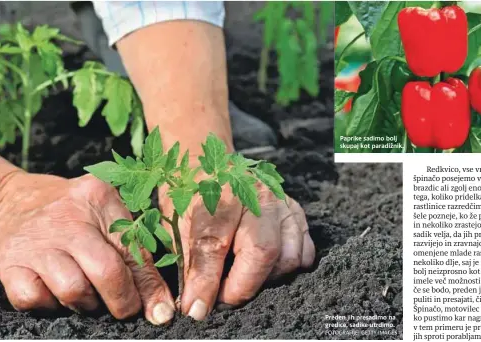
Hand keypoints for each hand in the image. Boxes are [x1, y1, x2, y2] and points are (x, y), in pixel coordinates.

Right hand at [0, 171, 174, 324]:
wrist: (12, 198)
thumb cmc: (71, 210)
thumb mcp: (107, 214)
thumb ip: (135, 252)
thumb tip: (159, 305)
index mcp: (100, 200)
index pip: (134, 250)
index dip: (149, 287)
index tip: (159, 312)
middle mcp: (68, 219)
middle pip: (106, 271)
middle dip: (122, 301)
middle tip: (125, 308)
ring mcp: (37, 242)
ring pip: (73, 290)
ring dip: (86, 304)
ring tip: (88, 294)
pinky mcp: (9, 263)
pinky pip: (34, 299)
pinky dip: (49, 304)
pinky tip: (56, 291)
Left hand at [159, 181, 314, 319]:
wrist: (211, 165)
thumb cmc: (190, 195)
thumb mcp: (176, 223)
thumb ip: (188, 262)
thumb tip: (195, 306)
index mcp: (218, 192)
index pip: (214, 244)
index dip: (206, 283)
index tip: (197, 309)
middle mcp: (255, 194)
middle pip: (263, 251)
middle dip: (242, 286)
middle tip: (222, 297)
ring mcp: (280, 202)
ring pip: (288, 256)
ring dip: (265, 279)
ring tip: (243, 277)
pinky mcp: (296, 211)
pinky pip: (304, 251)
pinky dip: (287, 267)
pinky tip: (265, 267)